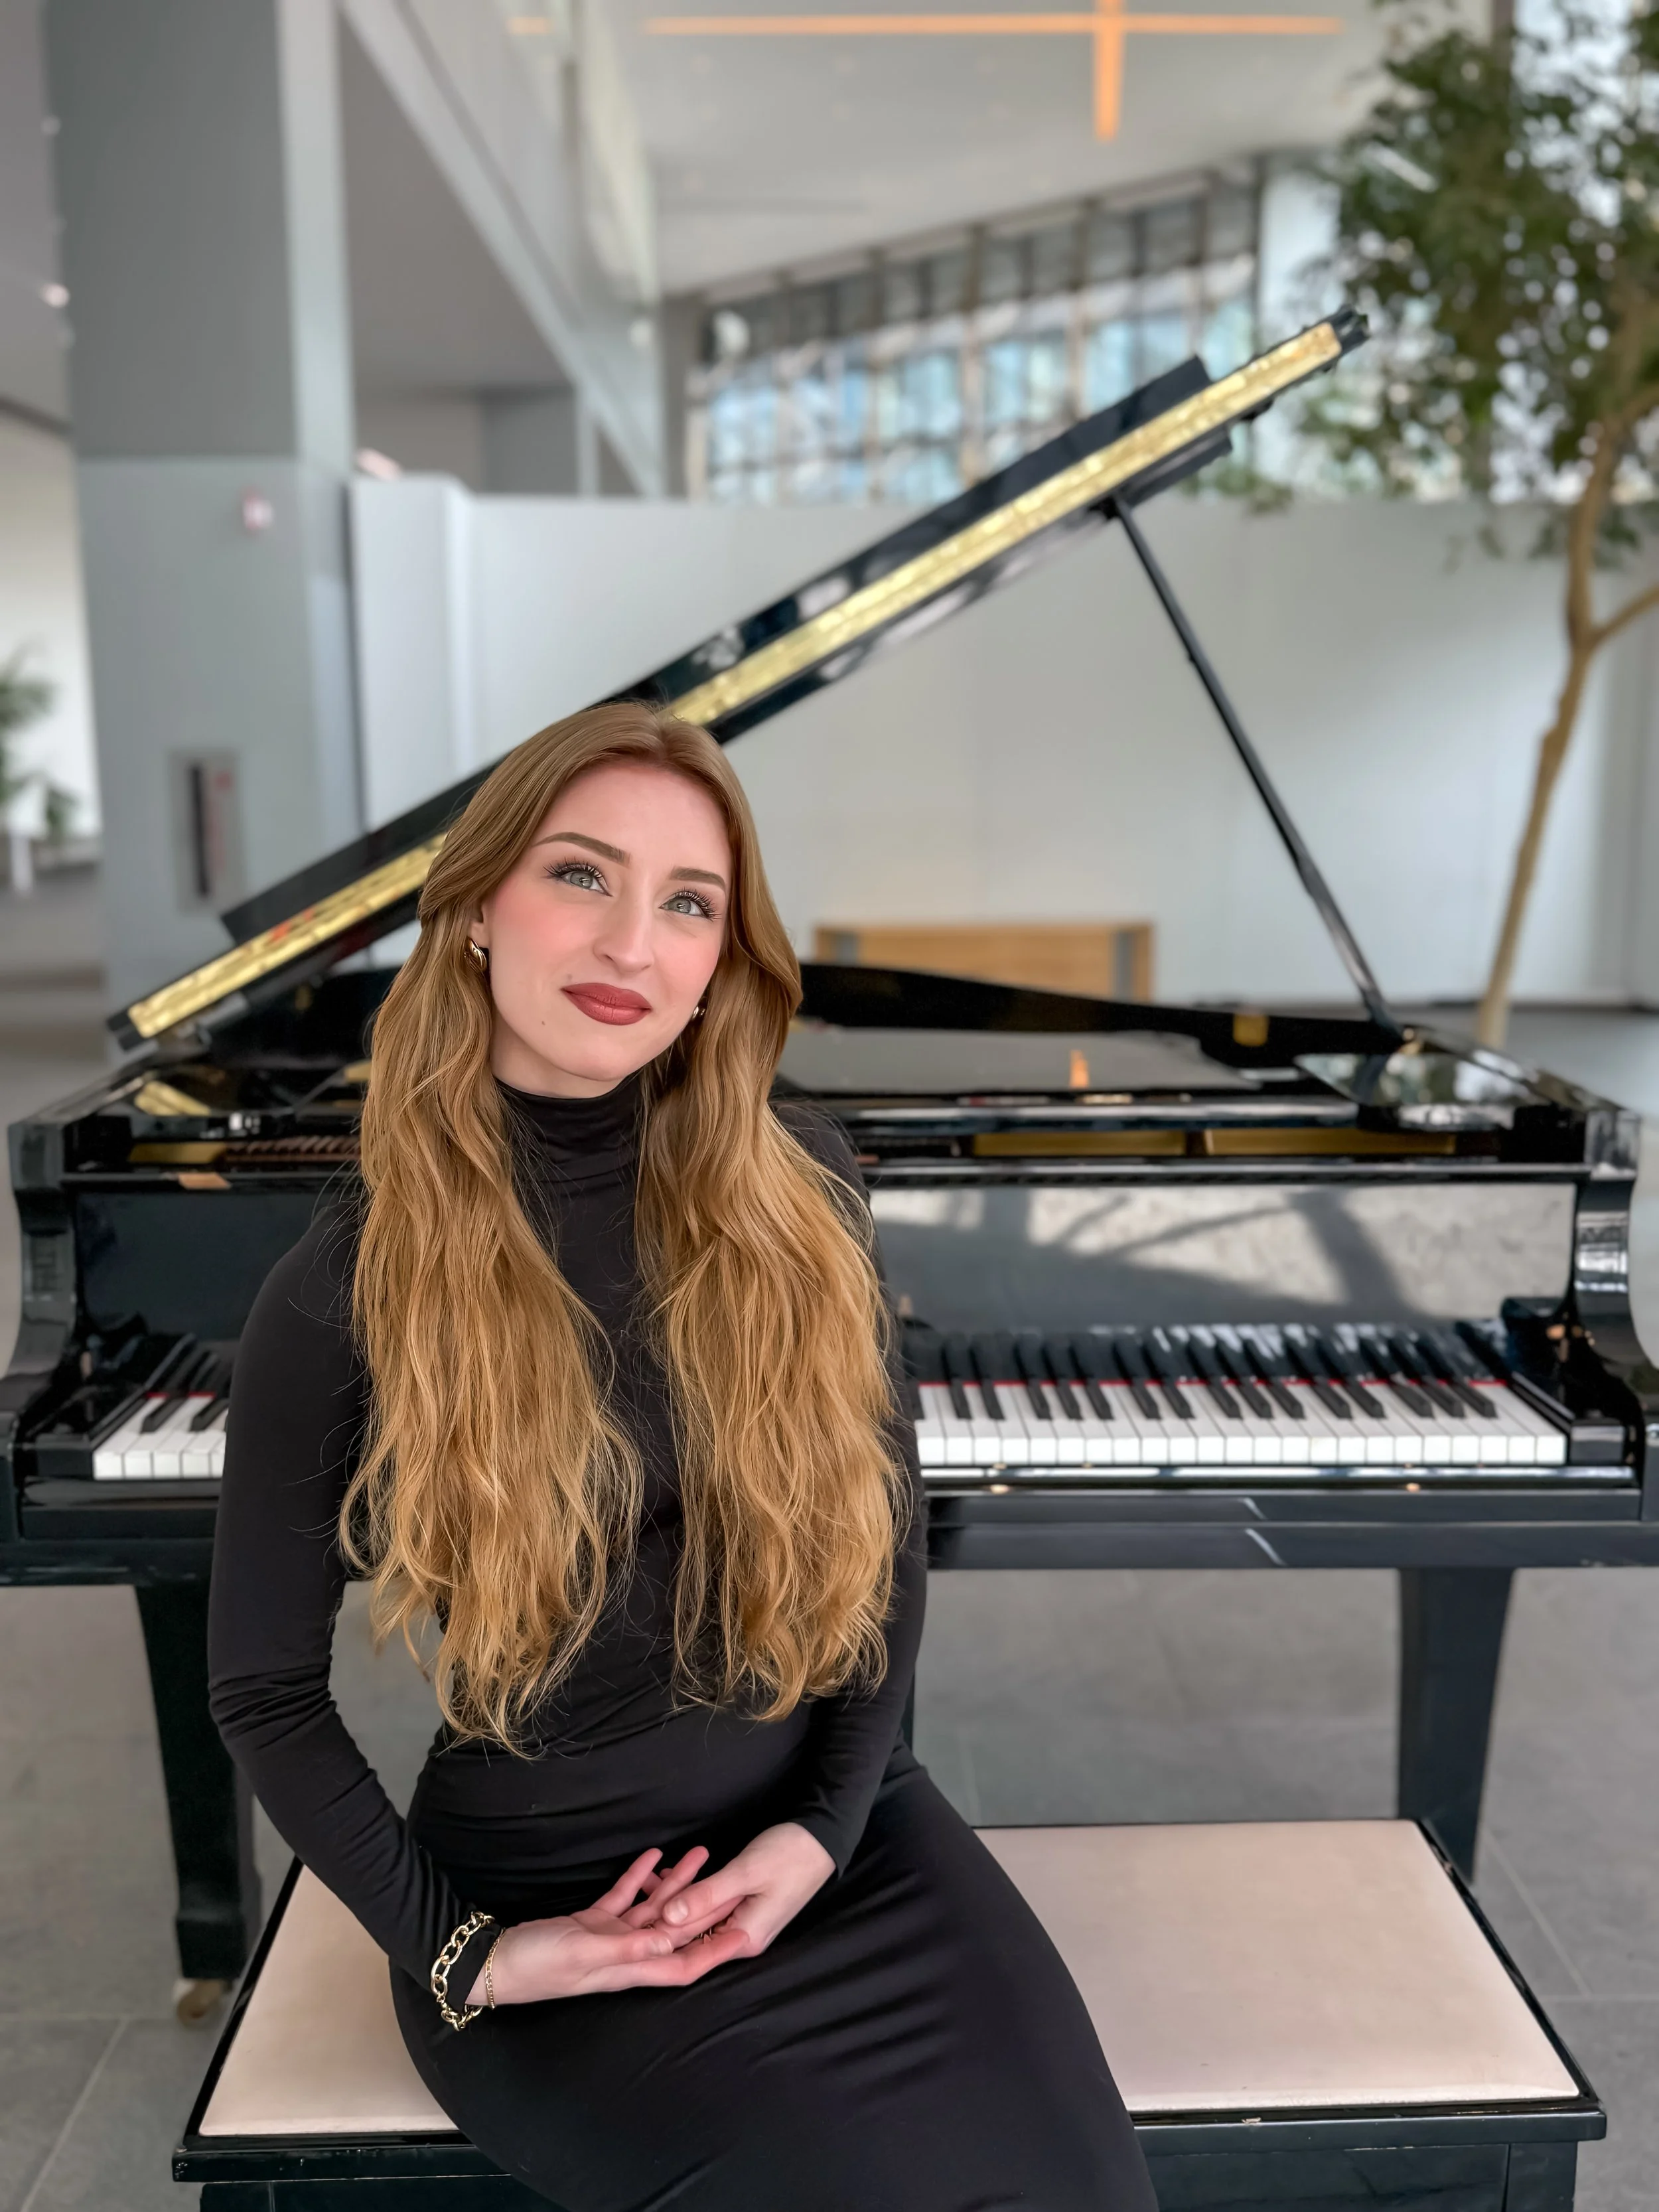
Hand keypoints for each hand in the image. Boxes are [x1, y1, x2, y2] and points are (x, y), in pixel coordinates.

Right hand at [468, 1847, 747, 2005]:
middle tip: (732, 1877)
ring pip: (653, 1909)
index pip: (683, 1965)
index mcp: (627, 1969)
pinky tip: (653, 1854)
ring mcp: (608, 1938)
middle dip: (704, 1907)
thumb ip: (625, 1948)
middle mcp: (624, 1955)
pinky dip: (639, 1877)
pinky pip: (624, 1898)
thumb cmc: (536, 1964)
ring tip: (700, 1852)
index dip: (715, 1951)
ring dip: (676, 1883)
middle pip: (675, 1932)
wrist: (493, 1962)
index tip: (744, 1933)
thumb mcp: (581, 1954)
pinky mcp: (590, 1922)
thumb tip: (670, 1945)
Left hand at [637, 1823, 834, 1958]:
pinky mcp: (743, 1907)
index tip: (630, 1923)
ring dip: (674, 1898)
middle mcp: (742, 1938)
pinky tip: (668, 1874)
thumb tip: (668, 1917)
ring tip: (645, 1879)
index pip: (692, 1945)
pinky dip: (691, 1891)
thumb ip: (707, 1896)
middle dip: (662, 1914)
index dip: (659, 1934)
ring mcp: (743, 1923)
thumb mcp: (745, 1872)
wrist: (823, 1837)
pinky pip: (709, 1905)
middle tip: (632, 1897)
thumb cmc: (788, 1853)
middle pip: (693, 1933)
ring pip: (698, 1916)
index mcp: (744, 1938)